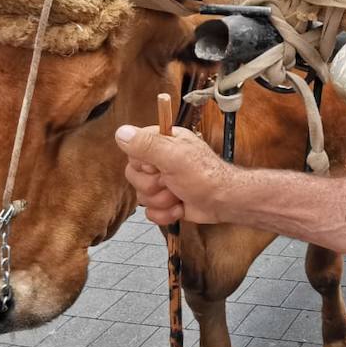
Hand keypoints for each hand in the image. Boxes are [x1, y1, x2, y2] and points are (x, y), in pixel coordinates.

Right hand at [114, 124, 233, 225]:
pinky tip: (179, 207)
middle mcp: (161, 160)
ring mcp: (164, 182)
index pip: (133, 152)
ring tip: (179, 194)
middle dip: (152, 186)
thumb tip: (121, 132)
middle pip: (134, 176)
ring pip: (141, 196)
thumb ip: (146, 144)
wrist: (224, 202)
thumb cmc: (206, 175)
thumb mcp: (173, 156)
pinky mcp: (167, 200)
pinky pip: (150, 211)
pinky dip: (165, 214)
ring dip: (161, 201)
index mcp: (163, 142)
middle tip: (171, 182)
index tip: (158, 166)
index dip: (143, 165)